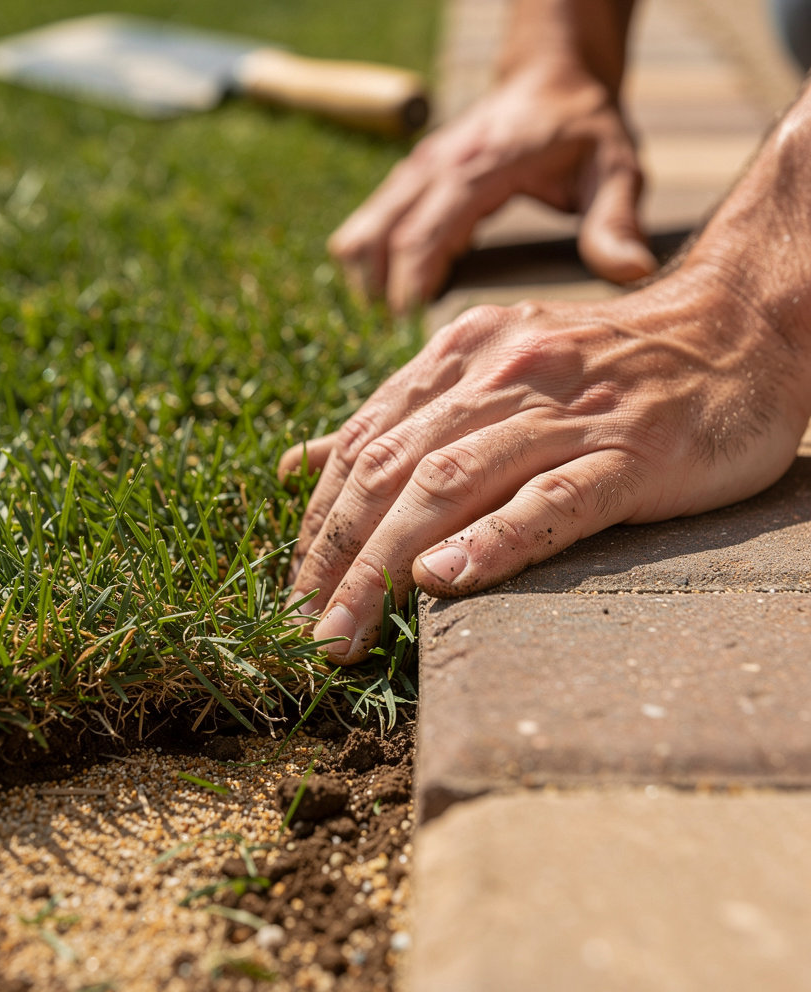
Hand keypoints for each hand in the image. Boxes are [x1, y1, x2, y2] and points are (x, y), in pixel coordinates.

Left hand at [279, 264, 809, 663]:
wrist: (735, 326)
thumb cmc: (601, 366)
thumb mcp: (483, 372)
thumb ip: (394, 421)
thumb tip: (301, 467)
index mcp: (457, 360)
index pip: (363, 447)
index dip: (319, 523)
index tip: (292, 590)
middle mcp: (498, 376)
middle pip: (392, 471)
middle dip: (336, 557)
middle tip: (302, 629)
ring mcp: (566, 413)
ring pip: (452, 486)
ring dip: (385, 564)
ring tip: (344, 630)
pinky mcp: (631, 452)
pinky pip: (553, 499)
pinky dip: (493, 540)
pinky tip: (444, 581)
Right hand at [328, 65, 657, 313]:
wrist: (553, 77)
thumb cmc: (584, 128)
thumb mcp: (616, 168)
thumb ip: (615, 220)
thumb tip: (631, 272)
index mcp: (478, 169)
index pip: (422, 234)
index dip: (409, 286)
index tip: (409, 331)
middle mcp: (434, 167)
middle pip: (377, 238)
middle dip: (378, 295)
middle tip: (393, 343)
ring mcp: (414, 172)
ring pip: (360, 233)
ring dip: (365, 282)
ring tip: (389, 326)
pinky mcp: (407, 181)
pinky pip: (366, 227)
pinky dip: (368, 265)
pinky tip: (392, 296)